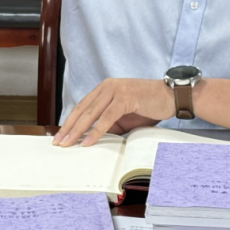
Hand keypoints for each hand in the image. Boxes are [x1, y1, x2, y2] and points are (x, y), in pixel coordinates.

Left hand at [53, 78, 174, 147]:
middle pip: (82, 110)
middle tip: (58, 142)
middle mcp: (107, 86)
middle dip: (68, 127)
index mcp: (104, 88)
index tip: (61, 135)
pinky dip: (96, 131)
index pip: (82, 106)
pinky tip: (87, 141)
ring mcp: (115, 90)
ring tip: (68, 144)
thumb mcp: (124, 117)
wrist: (171, 97)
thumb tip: (92, 138)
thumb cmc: (148, 106)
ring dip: (78, 131)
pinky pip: (106, 117)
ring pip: (91, 113)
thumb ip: (108, 124)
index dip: (70, 121)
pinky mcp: (124, 98)